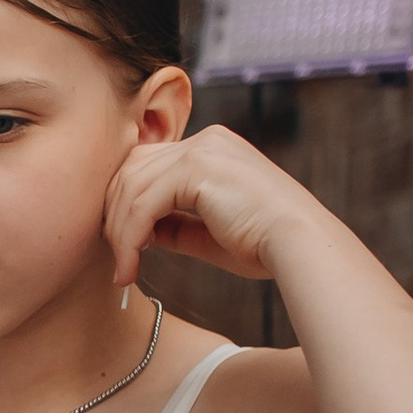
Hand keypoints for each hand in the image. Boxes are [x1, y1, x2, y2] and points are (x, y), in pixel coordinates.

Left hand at [102, 126, 322, 292]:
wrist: (298, 244)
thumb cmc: (262, 245)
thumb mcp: (207, 233)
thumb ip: (173, 225)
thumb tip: (140, 232)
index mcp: (211, 149)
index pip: (147, 166)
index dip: (125, 206)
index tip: (123, 247)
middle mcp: (205, 141)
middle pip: (131, 170)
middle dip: (114, 217)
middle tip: (117, 261)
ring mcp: (202, 149)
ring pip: (132, 188)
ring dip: (119, 235)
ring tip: (124, 271)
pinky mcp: (198, 168)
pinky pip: (142, 204)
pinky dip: (129, 239)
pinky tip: (131, 267)